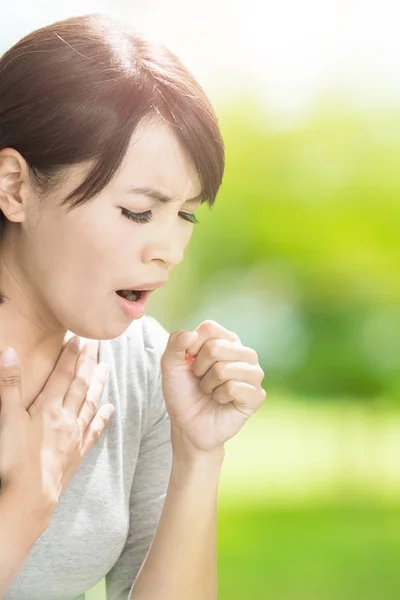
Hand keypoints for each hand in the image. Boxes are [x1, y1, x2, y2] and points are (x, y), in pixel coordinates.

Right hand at [0, 337, 113, 514]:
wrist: (29, 498)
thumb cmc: (14, 459)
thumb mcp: (7, 418)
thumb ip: (10, 384)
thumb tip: (8, 351)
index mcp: (49, 407)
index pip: (63, 374)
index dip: (71, 354)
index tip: (79, 337)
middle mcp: (66, 418)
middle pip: (81, 384)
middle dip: (88, 362)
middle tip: (97, 343)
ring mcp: (74, 436)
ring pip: (90, 403)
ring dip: (99, 383)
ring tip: (107, 368)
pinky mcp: (77, 453)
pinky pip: (93, 431)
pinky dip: (102, 418)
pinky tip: (110, 409)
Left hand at [160, 320, 265, 453]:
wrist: (188, 426)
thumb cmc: (182, 392)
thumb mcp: (170, 364)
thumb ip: (175, 342)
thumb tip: (192, 334)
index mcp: (227, 340)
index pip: (209, 328)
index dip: (192, 346)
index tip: (189, 362)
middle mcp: (244, 353)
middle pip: (215, 347)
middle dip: (199, 368)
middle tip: (201, 380)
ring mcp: (254, 373)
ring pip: (223, 369)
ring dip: (208, 384)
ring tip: (211, 391)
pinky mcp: (257, 395)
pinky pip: (233, 388)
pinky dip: (219, 397)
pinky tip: (221, 401)